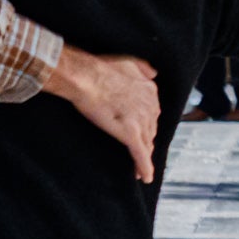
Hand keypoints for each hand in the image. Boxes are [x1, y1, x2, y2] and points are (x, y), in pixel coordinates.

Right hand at [43, 45, 159, 182]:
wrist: (85, 76)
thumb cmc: (100, 68)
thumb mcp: (128, 61)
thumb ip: (143, 68)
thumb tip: (154, 74)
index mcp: (150, 91)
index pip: (151, 113)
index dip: (146, 124)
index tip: (141, 131)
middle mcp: (151, 107)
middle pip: (151, 130)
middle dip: (146, 141)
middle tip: (140, 152)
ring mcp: (141, 121)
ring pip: (147, 144)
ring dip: (144, 157)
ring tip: (139, 168)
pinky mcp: (130, 134)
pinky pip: (140, 155)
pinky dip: (144, 168)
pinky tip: (144, 177)